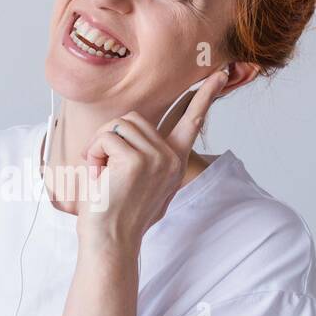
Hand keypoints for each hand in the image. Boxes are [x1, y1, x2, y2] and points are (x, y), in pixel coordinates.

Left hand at [77, 67, 228, 251]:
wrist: (110, 241)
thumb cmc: (117, 213)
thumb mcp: (140, 181)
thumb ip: (146, 156)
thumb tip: (131, 128)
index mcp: (175, 161)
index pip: (192, 120)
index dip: (206, 94)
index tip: (221, 74)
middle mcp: (171, 158)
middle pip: (133, 118)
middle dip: (109, 138)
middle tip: (103, 168)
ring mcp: (157, 159)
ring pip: (118, 126)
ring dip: (99, 147)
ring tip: (101, 174)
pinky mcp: (136, 161)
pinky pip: (106, 137)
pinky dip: (93, 154)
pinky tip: (98, 177)